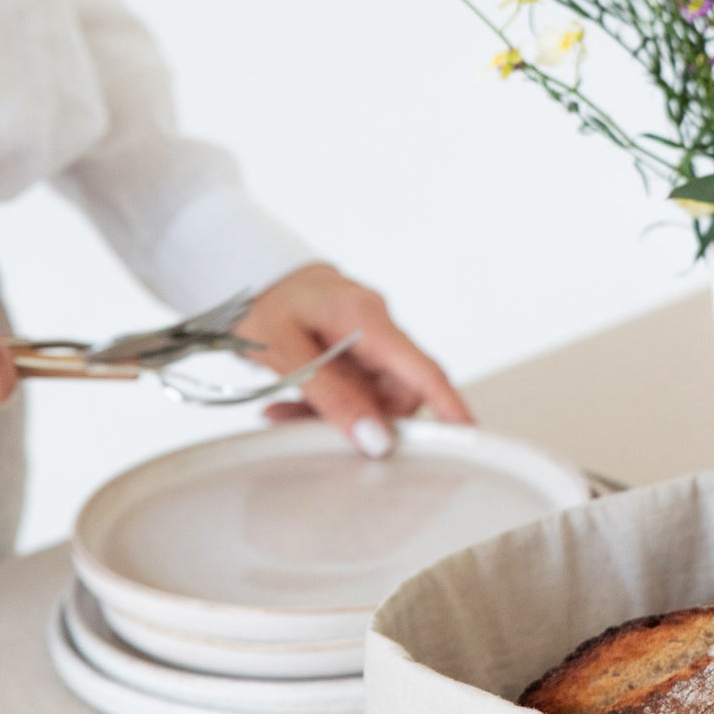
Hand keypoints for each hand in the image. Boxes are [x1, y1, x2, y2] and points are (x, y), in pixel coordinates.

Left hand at [237, 263, 471, 455]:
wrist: (246, 274)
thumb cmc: (261, 301)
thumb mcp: (284, 352)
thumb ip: (332, 397)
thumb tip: (376, 439)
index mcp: (366, 317)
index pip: (422, 370)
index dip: (449, 406)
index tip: (468, 438)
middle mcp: (376, 325)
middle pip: (398, 392)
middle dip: (363, 419)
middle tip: (309, 427)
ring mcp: (368, 337)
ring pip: (374, 396)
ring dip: (337, 414)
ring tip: (285, 410)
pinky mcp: (356, 348)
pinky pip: (355, 388)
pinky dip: (327, 402)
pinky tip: (290, 403)